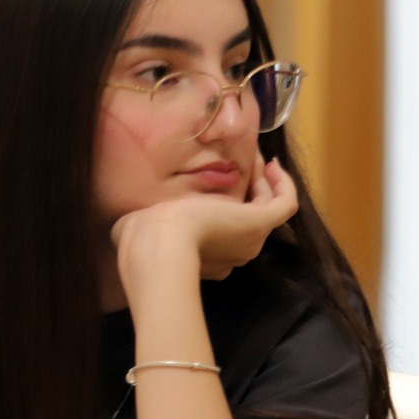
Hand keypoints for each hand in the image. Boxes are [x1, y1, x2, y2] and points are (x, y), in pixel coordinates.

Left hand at [112, 158, 297, 286]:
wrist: (158, 244)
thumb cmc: (143, 240)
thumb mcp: (139, 229)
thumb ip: (143, 225)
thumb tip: (134, 221)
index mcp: (205, 261)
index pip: (222, 235)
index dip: (223, 208)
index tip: (216, 183)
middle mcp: (234, 254)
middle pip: (249, 221)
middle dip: (248, 191)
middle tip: (242, 163)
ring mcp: (250, 240)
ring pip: (267, 211)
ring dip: (264, 183)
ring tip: (255, 158)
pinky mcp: (260, 223)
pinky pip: (285, 204)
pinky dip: (282, 184)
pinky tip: (269, 163)